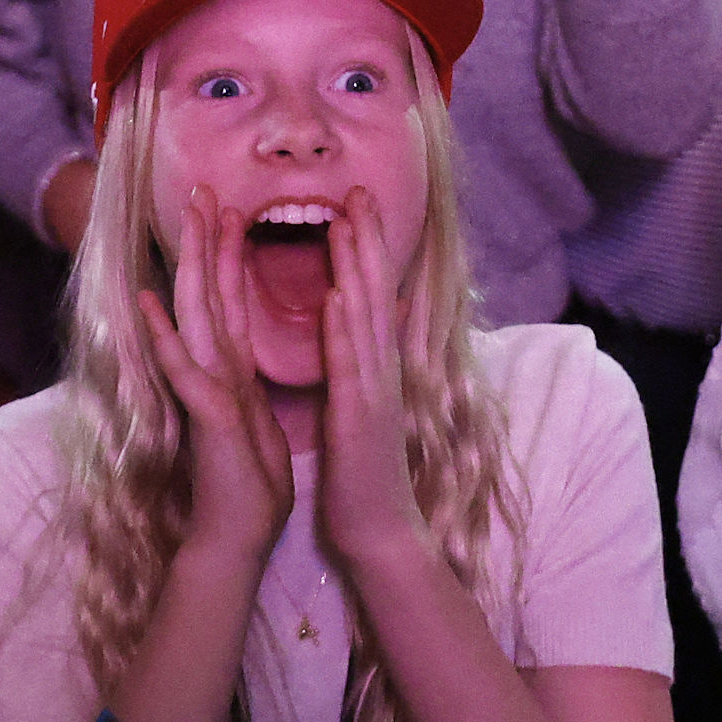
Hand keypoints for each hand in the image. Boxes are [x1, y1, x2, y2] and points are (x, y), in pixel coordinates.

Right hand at [140, 187, 294, 574]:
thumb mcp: (259, 429)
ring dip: (190, 267)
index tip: (232, 212)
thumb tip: (247, 374)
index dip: (229, 257)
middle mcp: (216, 374)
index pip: (230, 303)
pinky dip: (167, 336)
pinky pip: (184, 369)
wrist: (237, 540)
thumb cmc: (249, 492)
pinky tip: (150, 302)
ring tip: (186, 220)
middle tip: (203, 190)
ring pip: (196, 316)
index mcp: (234, 375)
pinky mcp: (205, 416)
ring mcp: (207, 391)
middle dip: (206, 242)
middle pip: (208, 295)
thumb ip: (248, 396)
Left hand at [309, 186, 434, 578]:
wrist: (380, 533)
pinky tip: (339, 295)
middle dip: (367, 239)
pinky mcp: (359, 418)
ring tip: (347, 220)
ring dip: (358, 267)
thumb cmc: (366, 475)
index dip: (367, 249)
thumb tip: (379, 323)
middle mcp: (382, 370)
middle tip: (358, 188)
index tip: (357, 203)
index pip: (374, 295)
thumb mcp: (366, 409)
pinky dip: (345, 328)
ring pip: (367, 317)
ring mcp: (374, 391)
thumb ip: (368, 364)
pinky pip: (350, 366)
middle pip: (377, 292)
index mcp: (377, 368)